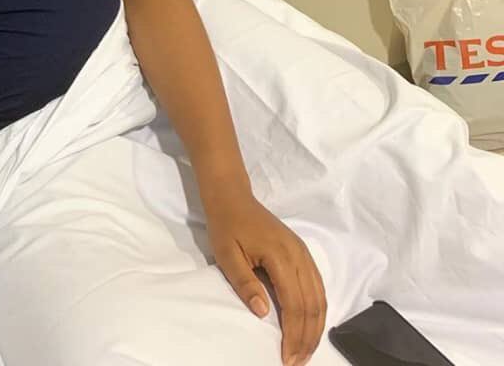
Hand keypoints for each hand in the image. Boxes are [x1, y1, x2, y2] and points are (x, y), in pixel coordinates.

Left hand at [207, 194, 325, 365]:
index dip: (294, 335)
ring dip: (316, 327)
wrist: (232, 196)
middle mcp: (299, 255)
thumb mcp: (227, 254)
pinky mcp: (303, 253)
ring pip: (320, 297)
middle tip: (297, 362)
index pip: (294, 304)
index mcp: (281, 256)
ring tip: (305, 351)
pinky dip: (318, 310)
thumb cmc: (227, 225)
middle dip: (307, 338)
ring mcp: (304, 253)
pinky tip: (311, 326)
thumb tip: (263, 312)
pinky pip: (318, 287)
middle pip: (312, 305)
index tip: (287, 359)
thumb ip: (244, 283)